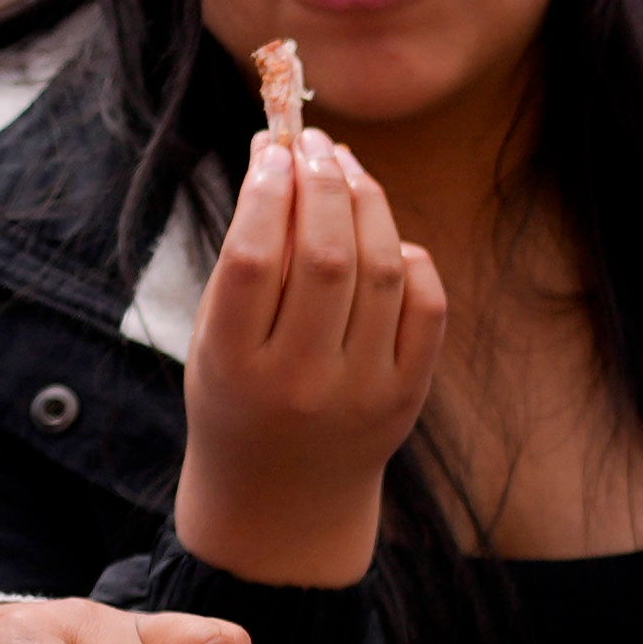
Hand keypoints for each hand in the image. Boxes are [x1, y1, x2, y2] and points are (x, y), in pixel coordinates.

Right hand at [166, 115, 447, 596]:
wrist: (283, 500)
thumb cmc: (239, 398)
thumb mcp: (216, 340)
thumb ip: (245, 259)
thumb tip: (280, 155)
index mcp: (234, 364)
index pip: (255, 257)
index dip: (267, 190)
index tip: (272, 147)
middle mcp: (301, 380)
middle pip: (325, 256)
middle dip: (322, 183)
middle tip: (315, 143)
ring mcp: (362, 391)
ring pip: (382, 270)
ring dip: (367, 204)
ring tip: (346, 168)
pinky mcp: (408, 396)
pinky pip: (426, 305)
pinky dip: (409, 258)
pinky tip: (385, 236)